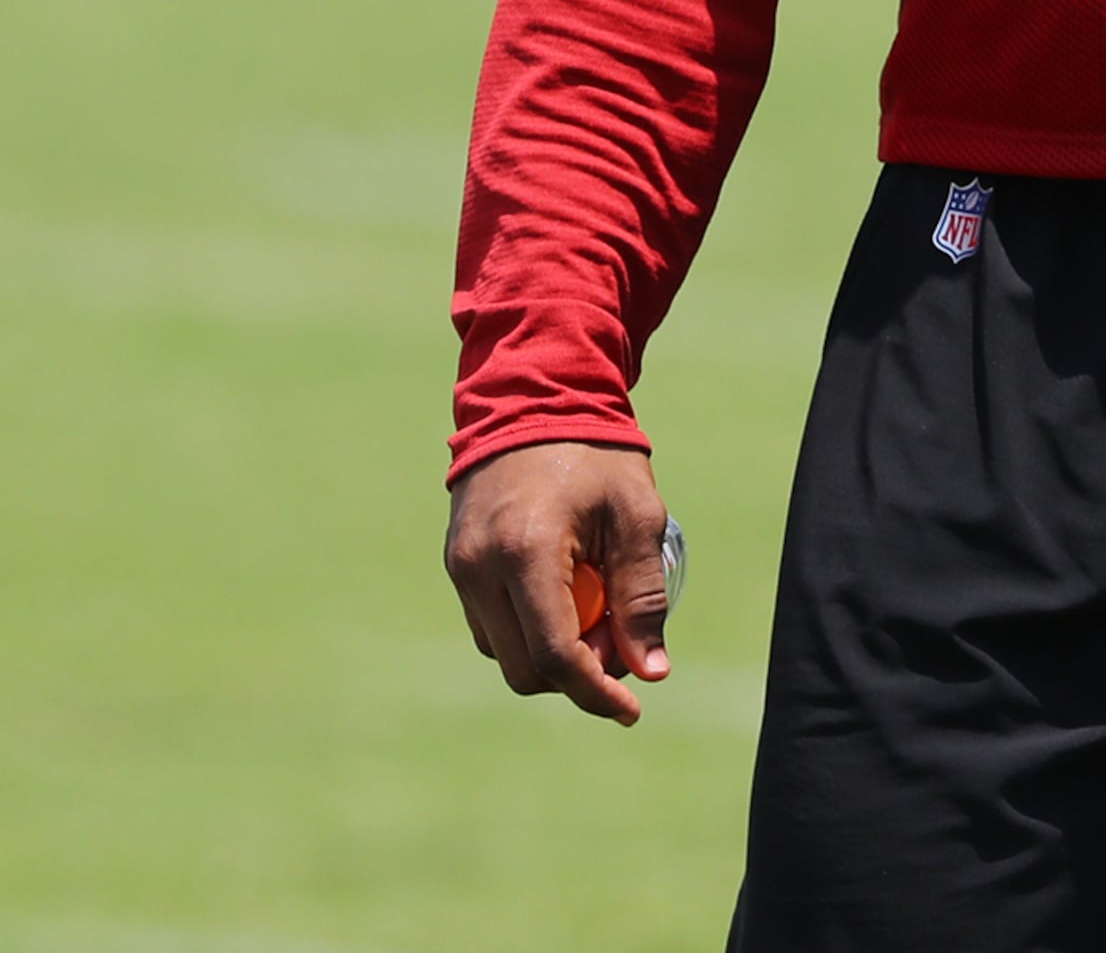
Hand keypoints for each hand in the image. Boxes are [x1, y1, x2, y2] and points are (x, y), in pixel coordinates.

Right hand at [444, 441, 675, 724]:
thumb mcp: (635, 516)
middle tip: (618, 639)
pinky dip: (527, 629)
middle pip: (525, 669)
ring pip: (503, 652)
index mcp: (526, 552)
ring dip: (549, 654)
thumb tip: (650, 671)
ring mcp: (461, 564)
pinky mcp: (456, 561)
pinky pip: (489, 624)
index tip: (631, 708)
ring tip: (592, 607)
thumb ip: (642, 596)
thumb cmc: (594, 453)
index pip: (554, 657)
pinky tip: (561, 593)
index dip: (596, 693)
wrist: (531, 397)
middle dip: (576, 674)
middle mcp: (480, 565)